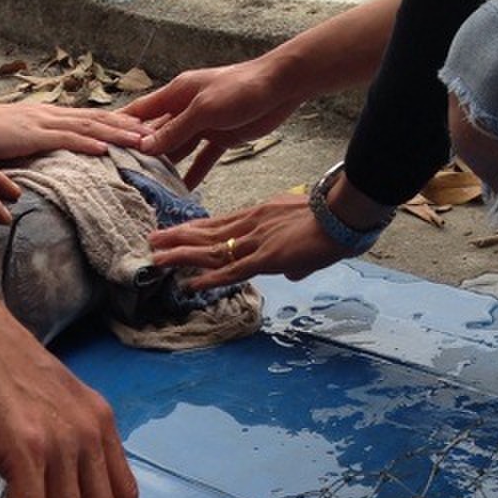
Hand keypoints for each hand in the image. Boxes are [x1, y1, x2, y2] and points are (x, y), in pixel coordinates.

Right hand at [0, 97, 145, 161]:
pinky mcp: (30, 134)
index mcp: (47, 115)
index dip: (116, 122)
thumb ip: (35, 147)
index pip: (88, 118)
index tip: (141, 128)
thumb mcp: (15, 141)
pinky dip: (87, 142)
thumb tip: (50, 161)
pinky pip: (64, 138)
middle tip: (156, 131)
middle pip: (96, 118)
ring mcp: (41, 122)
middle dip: (128, 125)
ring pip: (88, 126)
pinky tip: (105, 147)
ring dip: (117, 132)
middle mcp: (50, 114)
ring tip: (142, 138)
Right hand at [124, 55, 300, 189]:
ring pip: (178, 148)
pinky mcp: (220, 137)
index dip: (121, 127)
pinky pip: (202, 158)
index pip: (140, 112)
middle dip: (142, 153)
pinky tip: (182, 190)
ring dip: (166, 167)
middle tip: (125, 177)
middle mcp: (185, 109)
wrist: (281, 86)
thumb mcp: (203, 110)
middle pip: (157, 134)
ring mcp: (202, 124)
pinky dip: (193, 172)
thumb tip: (144, 147)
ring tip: (150, 188)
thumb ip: (175, 129)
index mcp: (176, 94)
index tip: (103, 145)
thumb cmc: (240, 88)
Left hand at [147, 191, 349, 288]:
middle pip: (208, 233)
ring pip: (212, 250)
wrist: (343, 215)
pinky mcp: (266, 258)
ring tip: (157, 258)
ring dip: (182, 255)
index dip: (196, 228)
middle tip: (153, 240)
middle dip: (178, 237)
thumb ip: (295, 259)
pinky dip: (210, 278)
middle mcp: (252, 225)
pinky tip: (191, 283)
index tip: (177, 230)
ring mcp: (257, 241)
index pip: (221, 222)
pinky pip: (232, 271)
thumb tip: (292, 274)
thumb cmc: (332, 222)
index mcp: (261, 216)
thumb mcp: (306, 235)